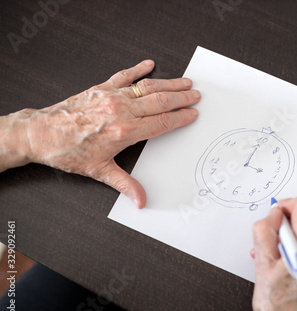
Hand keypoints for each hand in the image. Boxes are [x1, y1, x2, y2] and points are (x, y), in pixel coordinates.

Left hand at [1, 60, 199, 207]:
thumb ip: (125, 185)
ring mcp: (112, 97)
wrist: (42, 134)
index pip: (162, 123)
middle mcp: (121, 111)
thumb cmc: (69, 152)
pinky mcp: (101, 88)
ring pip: (147, 87)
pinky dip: (138, 70)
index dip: (180, 118)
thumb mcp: (99, 171)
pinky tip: (149, 65)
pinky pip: (124, 76)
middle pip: (160, 102)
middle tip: (196, 95)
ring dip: (168, 84)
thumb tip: (141, 200)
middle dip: (181, 98)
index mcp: (125, 132)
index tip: (192, 114)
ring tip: (184, 82)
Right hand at [251, 196, 296, 310]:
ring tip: (279, 248)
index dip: (285, 205)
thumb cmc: (278, 304)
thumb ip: (264, 231)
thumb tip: (272, 214)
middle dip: (289, 216)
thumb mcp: (261, 264)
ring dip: (294, 227)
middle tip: (274, 235)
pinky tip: (287, 254)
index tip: (275, 216)